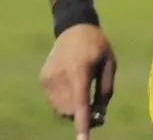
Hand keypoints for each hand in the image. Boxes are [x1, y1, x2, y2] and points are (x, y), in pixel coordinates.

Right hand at [40, 24, 116, 138]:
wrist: (73, 27)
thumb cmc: (97, 46)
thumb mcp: (109, 65)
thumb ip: (105, 91)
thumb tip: (99, 116)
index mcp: (79, 70)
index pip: (80, 103)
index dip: (82, 124)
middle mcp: (60, 75)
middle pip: (71, 111)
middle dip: (83, 118)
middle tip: (97, 113)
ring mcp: (49, 78)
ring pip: (61, 110)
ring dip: (73, 112)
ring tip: (85, 98)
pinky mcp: (43, 79)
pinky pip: (54, 102)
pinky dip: (65, 103)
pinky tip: (73, 88)